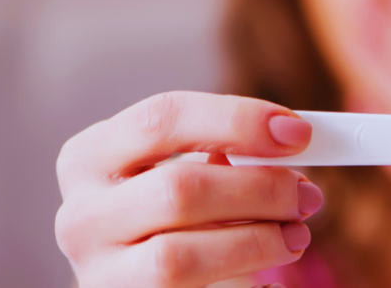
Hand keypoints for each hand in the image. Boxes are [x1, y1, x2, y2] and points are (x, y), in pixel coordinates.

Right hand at [54, 91, 323, 287]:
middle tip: (308, 195)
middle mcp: (82, 215)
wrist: (137, 279)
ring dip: (256, 243)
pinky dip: (247, 287)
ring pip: (180, 257)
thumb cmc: (171, 214)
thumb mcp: (185, 170)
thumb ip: (226, 152)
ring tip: (296, 236)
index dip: (237, 122)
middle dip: (259, 190)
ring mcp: (99, 272)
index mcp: (90, 157)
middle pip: (179, 190)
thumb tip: (293, 139)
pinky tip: (270, 281)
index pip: (163, 119)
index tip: (299, 135)